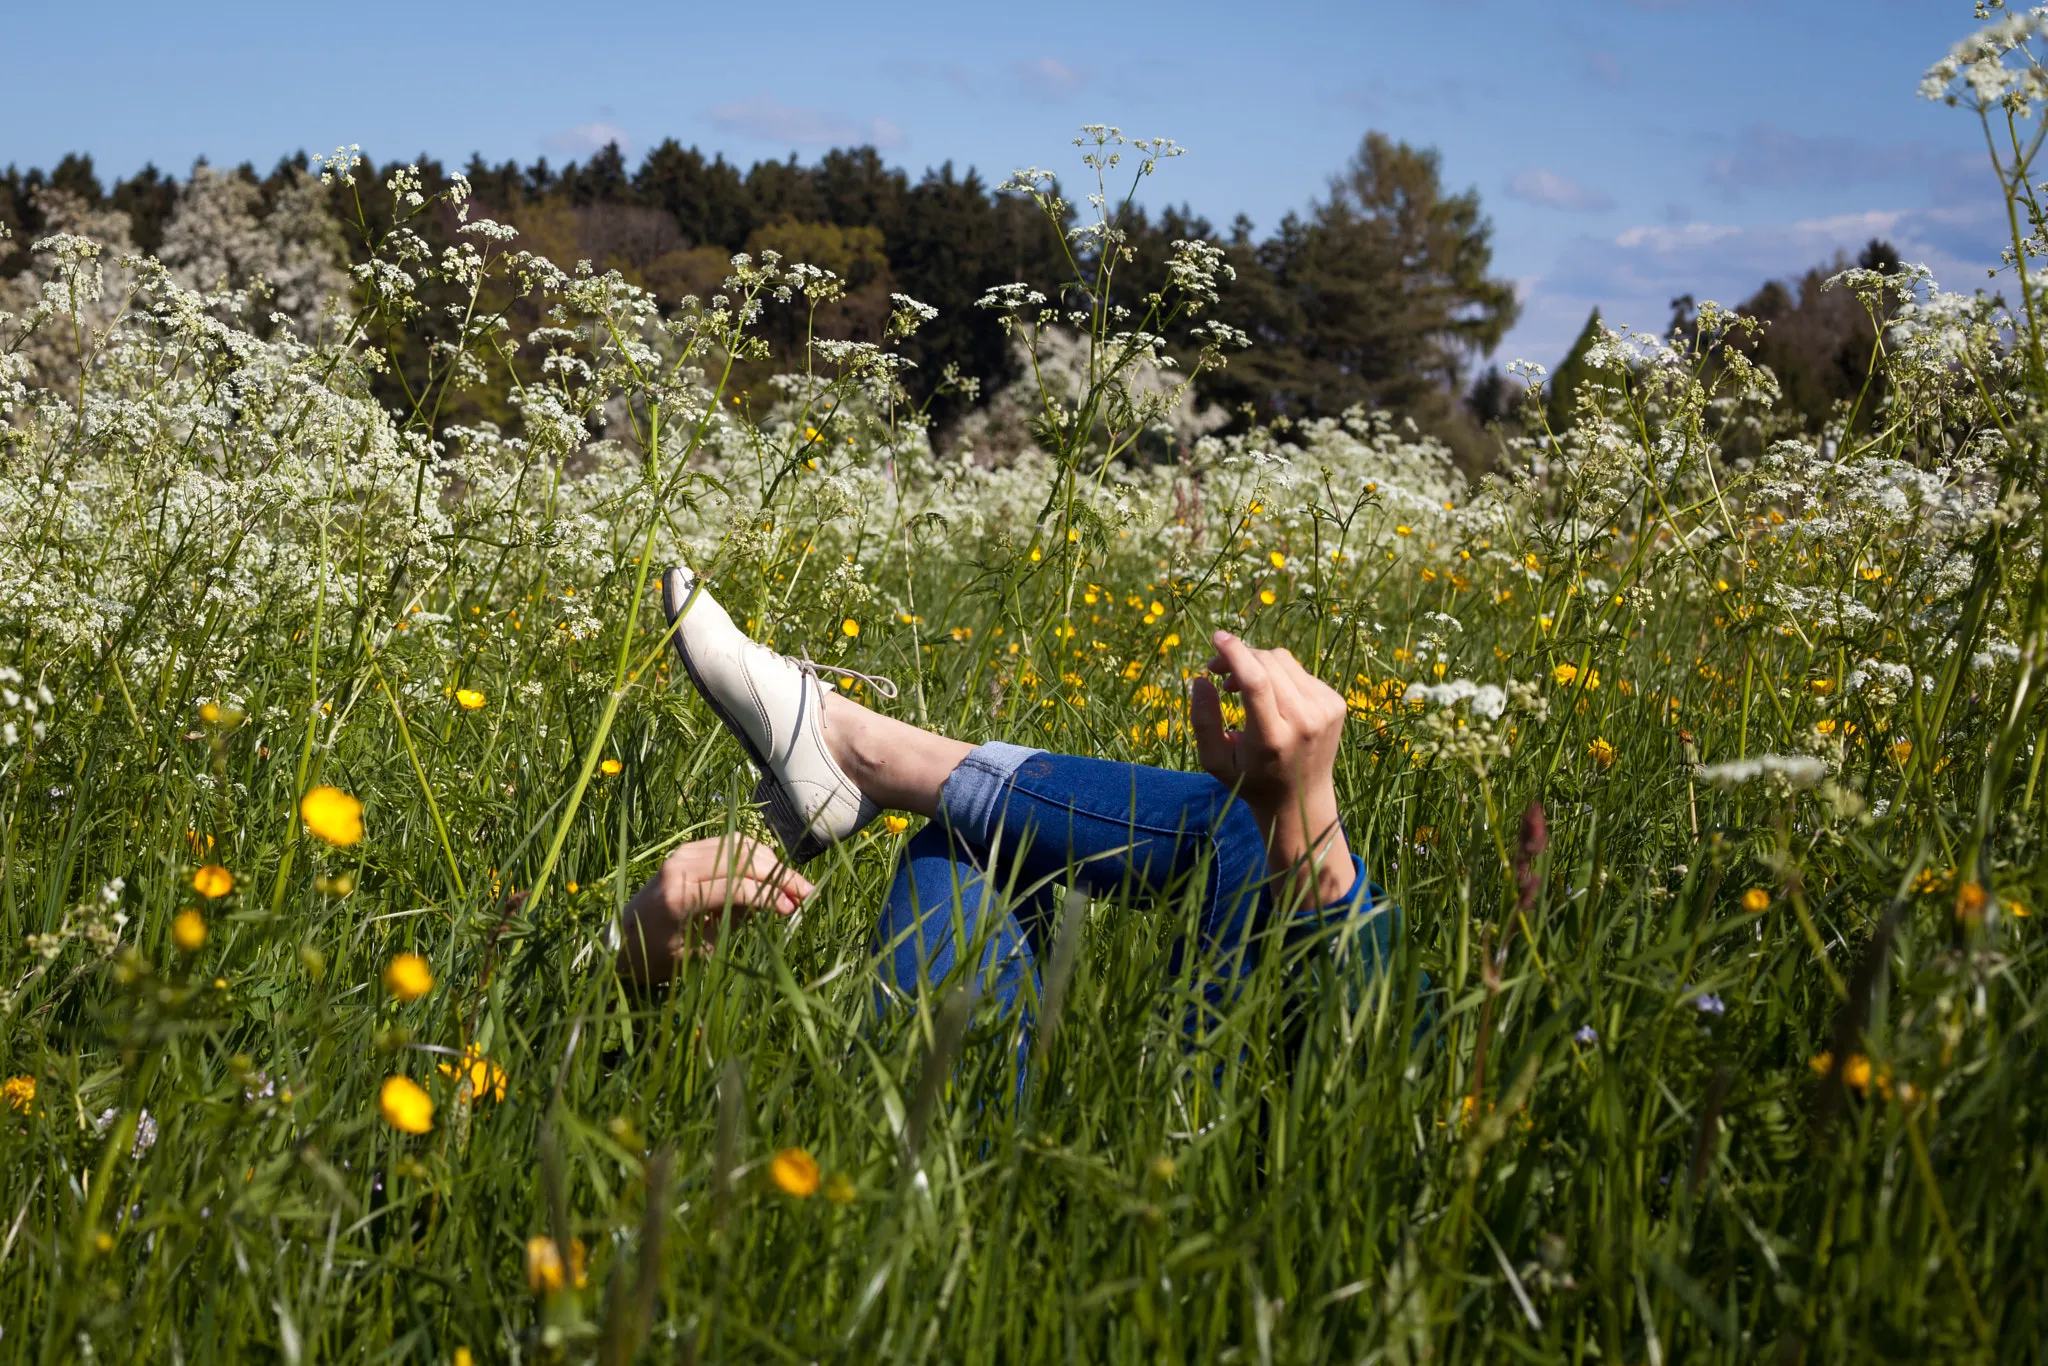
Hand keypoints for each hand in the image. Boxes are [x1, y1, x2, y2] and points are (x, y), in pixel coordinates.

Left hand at [615, 836, 812, 986]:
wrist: (620, 941)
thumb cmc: (656, 957)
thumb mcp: (698, 950)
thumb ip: (735, 921)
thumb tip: (778, 903)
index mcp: (680, 895)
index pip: (739, 886)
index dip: (772, 895)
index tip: (795, 909)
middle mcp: (681, 866)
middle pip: (745, 859)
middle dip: (780, 875)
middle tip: (807, 894)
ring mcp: (683, 853)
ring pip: (742, 846)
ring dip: (771, 864)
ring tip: (792, 887)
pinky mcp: (688, 850)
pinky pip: (731, 845)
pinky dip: (755, 857)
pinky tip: (770, 876)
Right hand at [1190, 631, 1354, 904]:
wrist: (1303, 799)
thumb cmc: (1250, 779)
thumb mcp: (1215, 760)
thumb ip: (1203, 720)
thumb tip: (1201, 679)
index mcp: (1273, 739)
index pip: (1256, 682)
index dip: (1235, 654)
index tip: (1216, 637)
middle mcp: (1305, 722)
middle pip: (1268, 665)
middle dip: (1239, 657)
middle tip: (1217, 671)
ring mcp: (1325, 711)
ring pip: (1283, 661)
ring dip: (1256, 663)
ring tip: (1238, 686)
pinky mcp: (1336, 703)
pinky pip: (1299, 671)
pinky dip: (1277, 675)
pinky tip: (1269, 697)